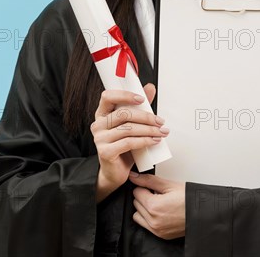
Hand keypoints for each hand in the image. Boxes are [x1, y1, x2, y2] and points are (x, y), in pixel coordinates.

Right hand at [90, 83, 168, 202]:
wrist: (114, 172)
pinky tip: (153, 141)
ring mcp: (100, 139)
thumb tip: (150, 88)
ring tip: (160, 132)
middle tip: (159, 121)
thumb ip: (139, 106)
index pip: (108, 96)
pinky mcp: (105, 152)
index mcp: (102, 113)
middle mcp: (98, 124)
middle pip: (123, 114)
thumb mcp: (132, 124)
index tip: (141, 99)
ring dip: (148, 130)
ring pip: (128, 129)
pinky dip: (144, 141)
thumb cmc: (123, 146)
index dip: (125, 95)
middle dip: (146, 117)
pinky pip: (128, 143)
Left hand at [129, 172, 184, 239]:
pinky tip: (160, 211)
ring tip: (158, 202)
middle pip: (136, 203)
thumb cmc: (189, 199)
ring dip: (144, 207)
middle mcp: (153, 220)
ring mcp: (156, 229)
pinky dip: (148, 217)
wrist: (203, 213)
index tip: (153, 186)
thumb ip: (148, 180)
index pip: (136, 192)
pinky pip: (145, 225)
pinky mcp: (160, 235)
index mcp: (154, 206)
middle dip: (144, 196)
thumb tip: (134, 176)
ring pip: (138, 215)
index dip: (145, 186)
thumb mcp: (169, 185)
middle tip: (158, 193)